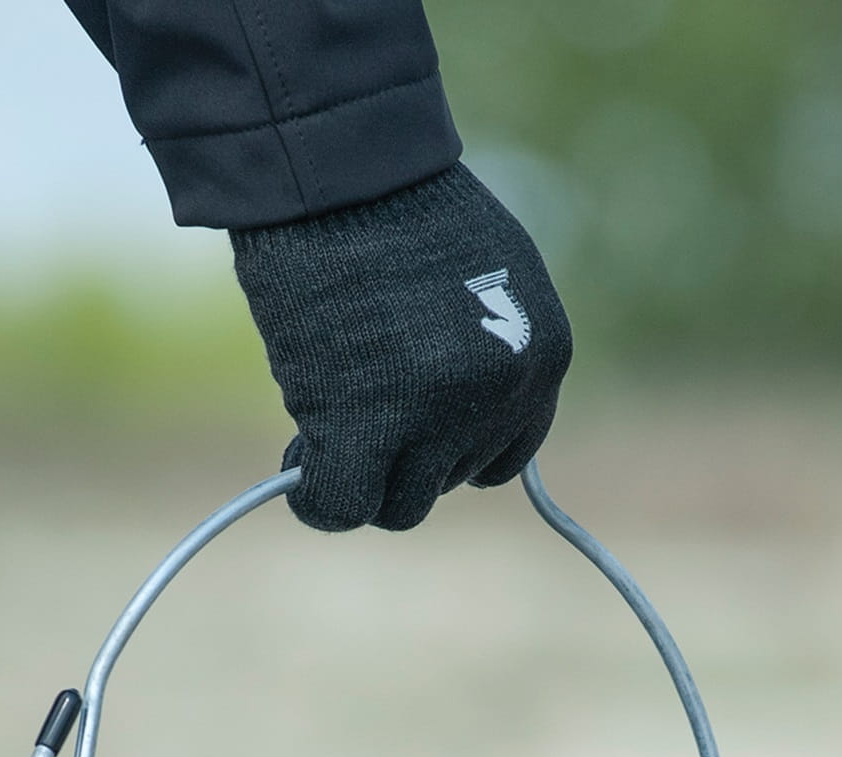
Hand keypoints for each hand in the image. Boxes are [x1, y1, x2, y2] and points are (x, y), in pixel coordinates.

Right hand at [231, 164, 572, 531]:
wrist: (341, 166)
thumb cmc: (397, 203)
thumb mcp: (484, 278)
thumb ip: (485, 354)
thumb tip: (448, 423)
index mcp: (543, 358)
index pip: (505, 455)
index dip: (447, 450)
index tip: (407, 430)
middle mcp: (503, 396)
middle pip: (449, 482)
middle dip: (401, 461)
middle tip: (353, 419)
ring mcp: (437, 416)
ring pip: (400, 505)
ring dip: (361, 480)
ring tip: (320, 435)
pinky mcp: (365, 424)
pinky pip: (342, 505)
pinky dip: (319, 503)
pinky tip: (298, 480)